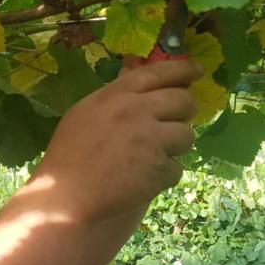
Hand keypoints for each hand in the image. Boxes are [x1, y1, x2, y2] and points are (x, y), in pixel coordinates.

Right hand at [36, 60, 201, 221]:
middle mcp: (138, 111)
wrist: (67, 195)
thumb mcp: (85, 113)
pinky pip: (177, 168)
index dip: (182, 69)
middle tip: (174, 123)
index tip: (197, 70)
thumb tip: (136, 79)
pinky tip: (144, 180)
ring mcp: (151, 141)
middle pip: (184, 101)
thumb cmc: (68, 154)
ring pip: (187, 135)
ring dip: (175, 147)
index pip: (159, 72)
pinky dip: (164, 176)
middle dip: (185, 112)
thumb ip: (115, 96)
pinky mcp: (159, 169)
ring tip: (154, 157)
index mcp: (117, 95)